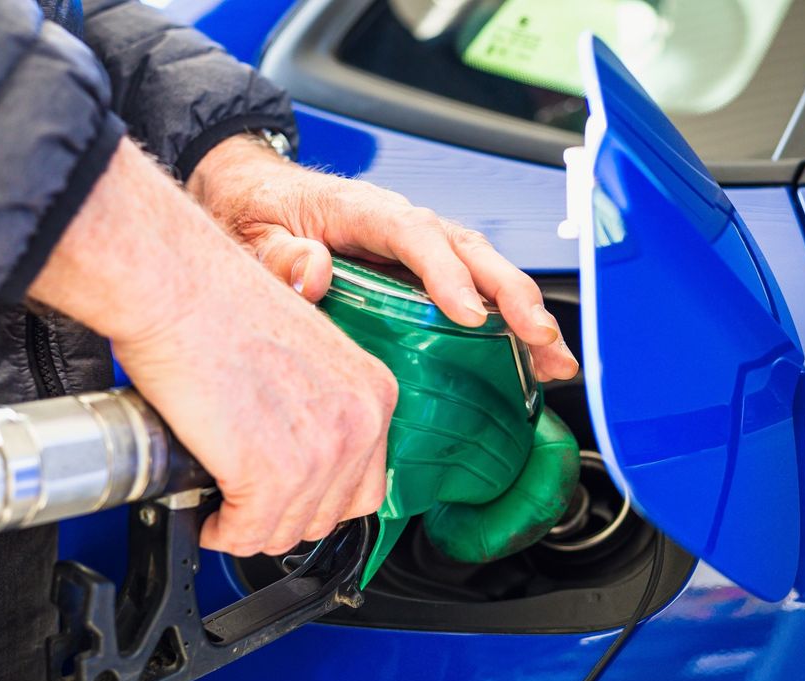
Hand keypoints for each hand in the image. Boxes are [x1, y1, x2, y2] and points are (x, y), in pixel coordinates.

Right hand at [30, 139, 395, 555]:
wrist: (177, 288)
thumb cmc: (220, 304)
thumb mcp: (306, 352)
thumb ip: (320, 401)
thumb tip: (300, 446)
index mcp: (374, 391)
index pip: (365, 486)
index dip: (317, 499)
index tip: (287, 496)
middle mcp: (360, 423)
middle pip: (330, 516)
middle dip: (283, 517)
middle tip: (247, 504)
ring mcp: (320, 452)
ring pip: (288, 531)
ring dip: (250, 529)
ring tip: (223, 508)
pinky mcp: (270, 474)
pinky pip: (248, 534)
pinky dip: (223, 533)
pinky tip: (209, 514)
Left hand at [188, 135, 579, 381]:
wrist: (254, 195)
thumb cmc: (256, 211)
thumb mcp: (250, 233)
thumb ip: (276, 254)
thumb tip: (314, 270)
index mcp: (361, 209)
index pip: (416, 234)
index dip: (447, 273)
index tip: (469, 315)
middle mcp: (402, 223)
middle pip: (470, 250)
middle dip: (512, 294)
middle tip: (539, 338)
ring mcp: (419, 248)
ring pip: (484, 272)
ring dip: (524, 314)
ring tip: (554, 360)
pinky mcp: (424, 273)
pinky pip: (474, 292)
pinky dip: (507, 325)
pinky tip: (532, 362)